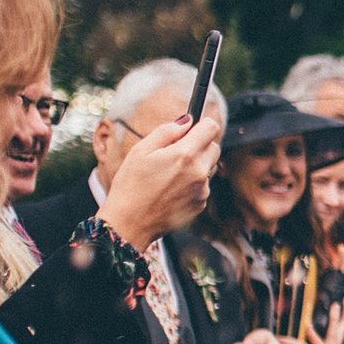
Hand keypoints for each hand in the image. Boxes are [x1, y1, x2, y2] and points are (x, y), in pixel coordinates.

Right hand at [96, 112, 222, 252]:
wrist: (130, 223)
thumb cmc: (131, 185)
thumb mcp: (141, 150)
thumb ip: (167, 131)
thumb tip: (187, 120)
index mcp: (184, 155)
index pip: (211, 128)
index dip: (201, 125)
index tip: (191, 128)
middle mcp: (199, 172)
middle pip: (213, 147)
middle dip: (199, 144)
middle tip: (176, 151)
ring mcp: (202, 190)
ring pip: (209, 167)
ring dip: (196, 164)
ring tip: (170, 173)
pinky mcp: (201, 204)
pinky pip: (203, 185)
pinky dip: (193, 183)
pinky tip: (171, 189)